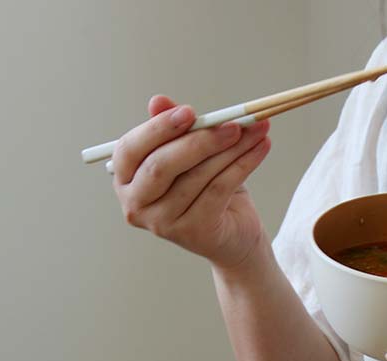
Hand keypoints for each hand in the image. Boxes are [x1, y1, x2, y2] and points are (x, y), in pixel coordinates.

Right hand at [112, 95, 272, 270]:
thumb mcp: (188, 153)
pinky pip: (219, 190)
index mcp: (126, 180)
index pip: (129, 149)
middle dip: (199, 140)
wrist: (232, 233)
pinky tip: (260, 148)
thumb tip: (158, 101)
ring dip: (231, 148)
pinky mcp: (194, 232)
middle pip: (161, 165)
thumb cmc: (204, 188)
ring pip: (196, 176)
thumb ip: (173, 129)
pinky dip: (243, 164)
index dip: (158, 128)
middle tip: (232, 123)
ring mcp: (163, 223)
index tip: (189, 111)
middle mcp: (136, 205)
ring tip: (255, 130)